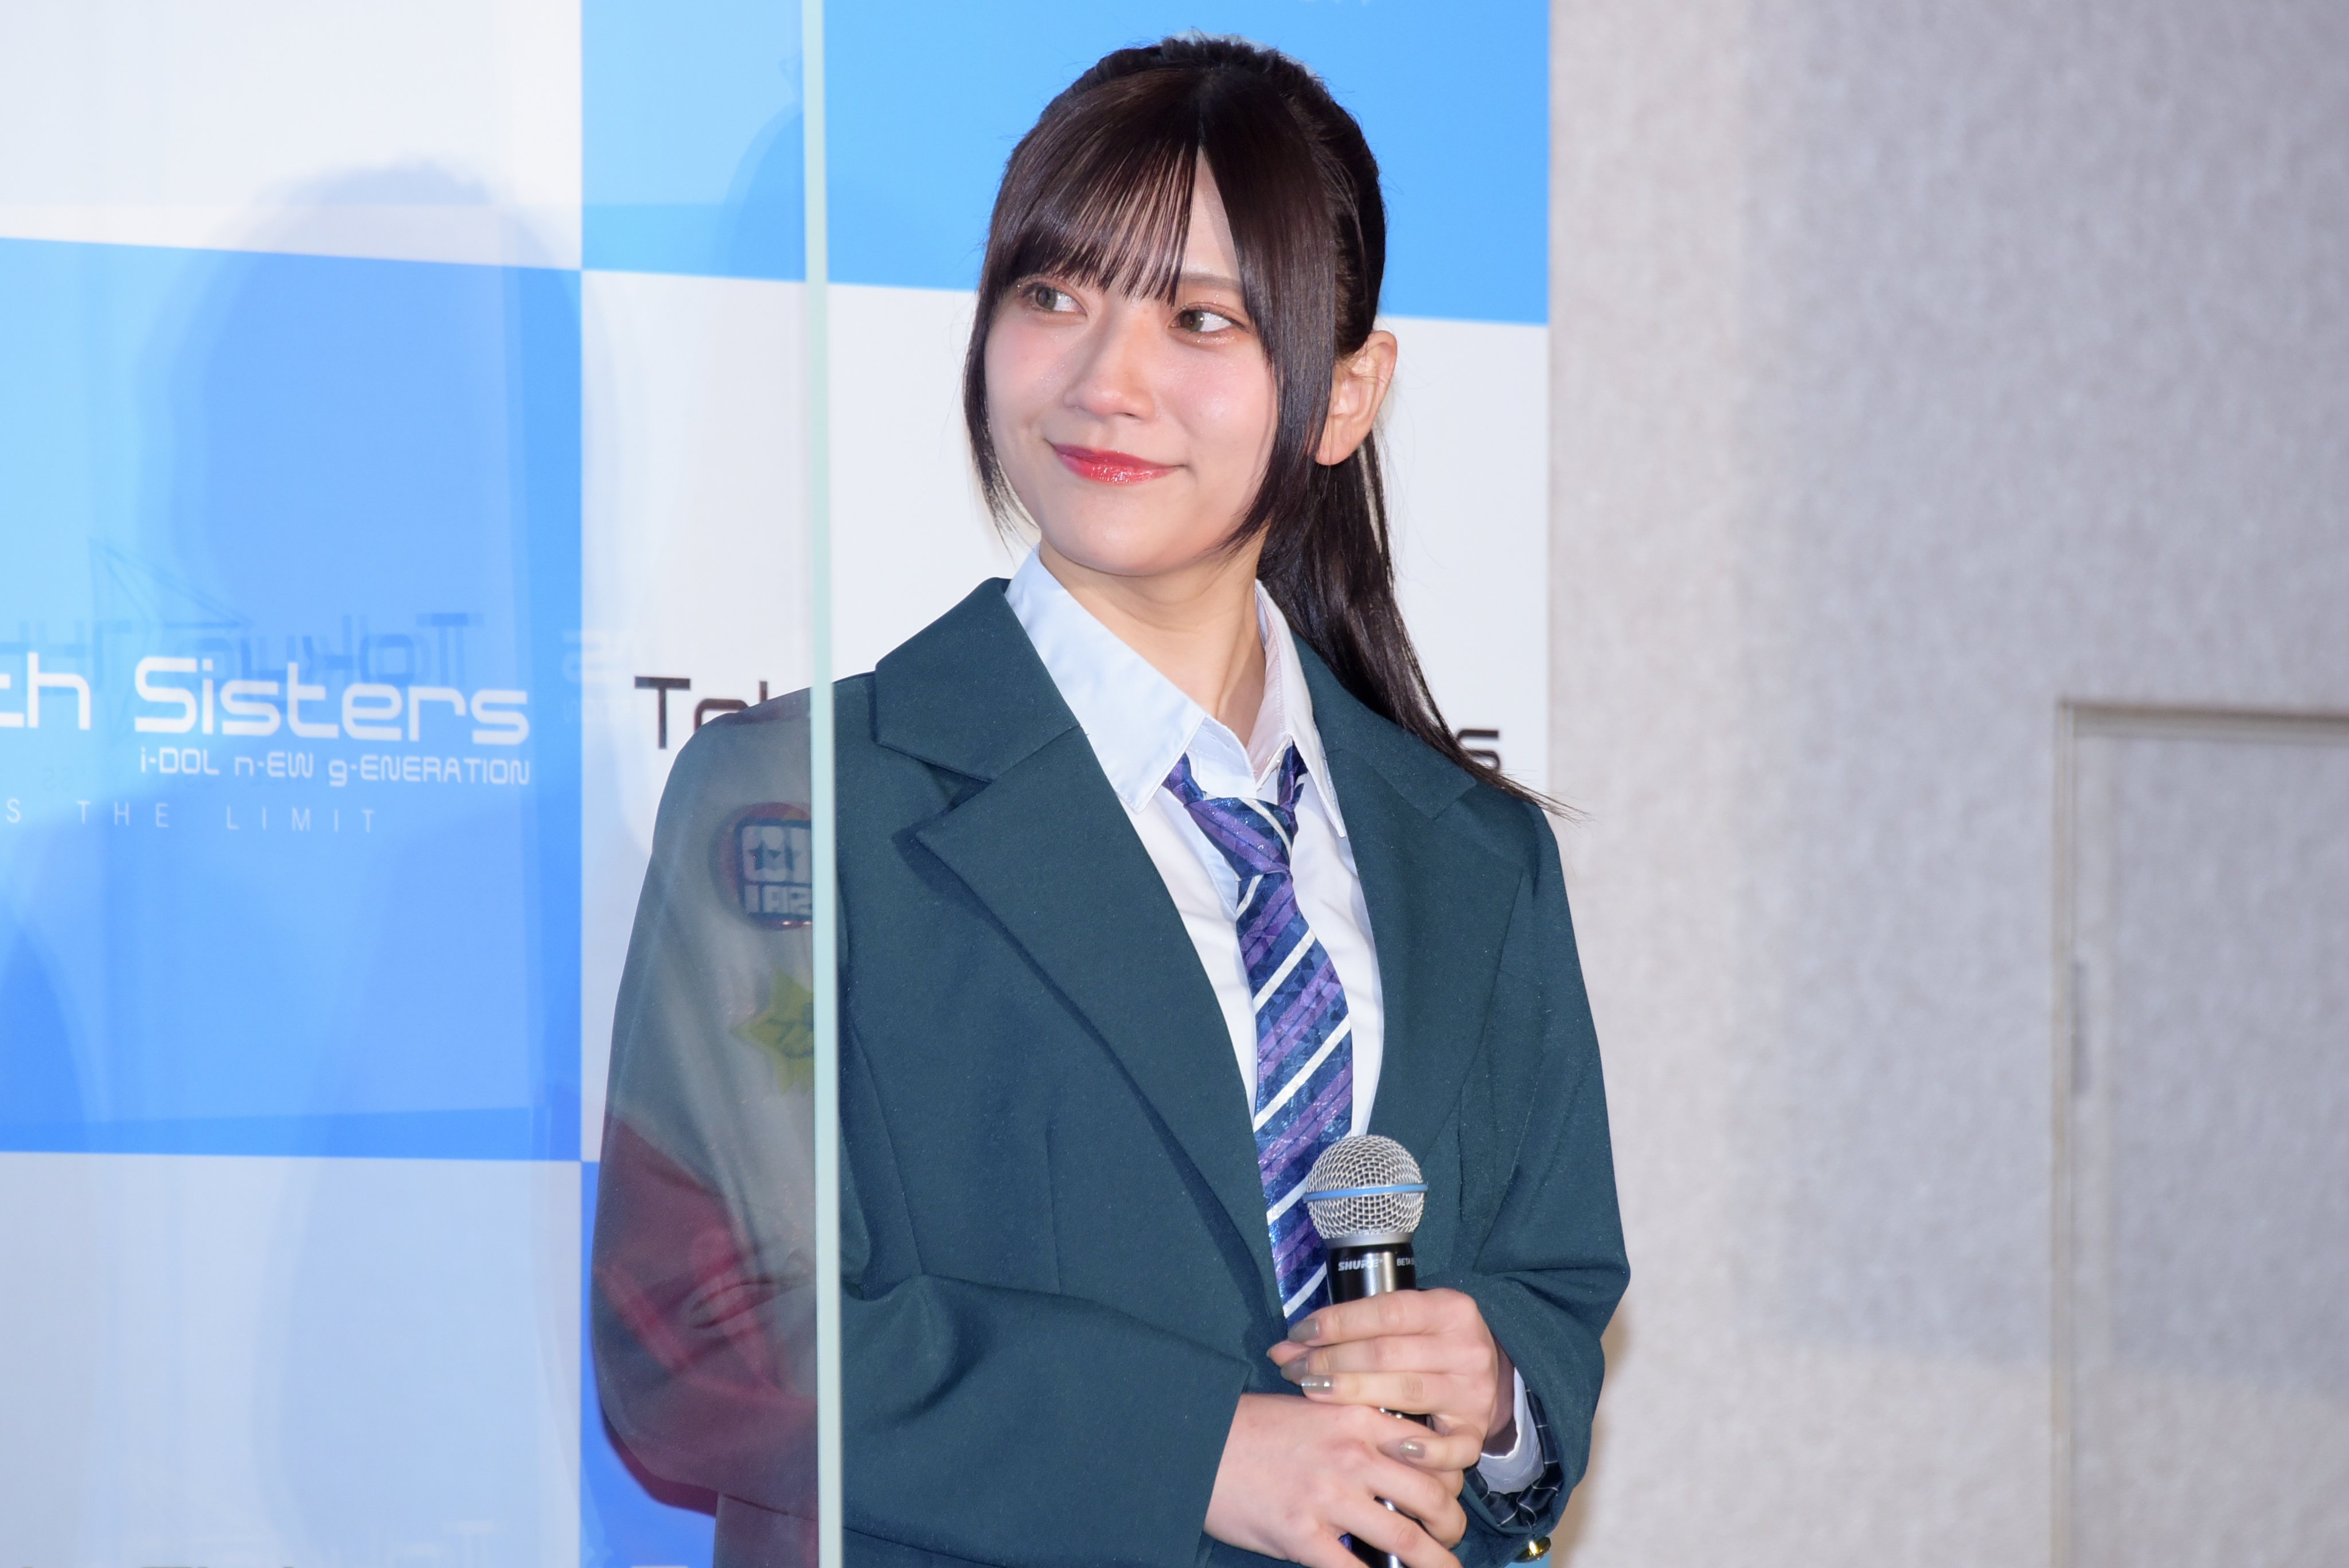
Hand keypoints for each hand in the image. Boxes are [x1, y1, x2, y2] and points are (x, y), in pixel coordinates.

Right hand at [1206, 1393, 1466, 1567]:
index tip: (1451, 1492)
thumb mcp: (1316, 1410)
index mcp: (1359, 1417)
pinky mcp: (1301, 1534)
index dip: (1454, 1476)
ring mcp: (1328, 1496)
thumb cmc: (1254, 1427)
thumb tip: (1399, 1462)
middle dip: (1452, 1524)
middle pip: (1434, 1495)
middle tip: (1450, 1537)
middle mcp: (1353, 1454)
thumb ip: (1360, 1430)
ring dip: (1435, 1561)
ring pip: (1408, 1537)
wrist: (1197, 1443)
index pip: (1434, 1448)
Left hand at [1267, 1289, 1516, 1455]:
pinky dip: (1422, 1451)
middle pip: (1388, 1353)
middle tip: (1293, 1367)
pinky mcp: (1476, 1432)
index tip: (1298, 1333)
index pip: (1386, 1312)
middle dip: (1332, 1360)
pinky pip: (1452, 1448)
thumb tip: (1286, 1345)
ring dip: (1351, 1394)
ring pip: (1406, 1393)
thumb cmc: (1425, 1344)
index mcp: (1450, 1309)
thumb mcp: (1404, 1321)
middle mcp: (1467, 1348)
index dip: (1338, 1322)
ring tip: (1310, 1393)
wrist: (1483, 1375)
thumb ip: (1354, 1327)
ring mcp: (1474, 1392)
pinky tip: (1388, 1446)